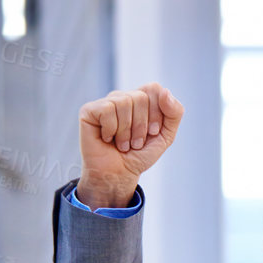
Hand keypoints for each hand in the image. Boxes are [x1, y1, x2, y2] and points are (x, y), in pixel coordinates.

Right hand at [76, 83, 183, 208]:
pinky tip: (107, 138)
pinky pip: (106, 109)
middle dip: (142, 125)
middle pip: (140, 97)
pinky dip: (111, 129)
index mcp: (142, 100)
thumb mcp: (166, 135)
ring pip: (124, 102)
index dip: (156, 113)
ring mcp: (106, 103)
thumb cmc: (141, 154)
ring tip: (123, 143)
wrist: (119, 174)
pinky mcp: (89, 110)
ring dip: (127, 131)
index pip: (154, 89)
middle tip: (136, 142)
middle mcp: (123, 97)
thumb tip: (164, 91)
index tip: (153, 133)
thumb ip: (174, 112)